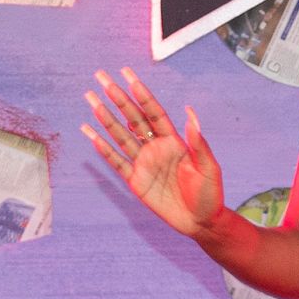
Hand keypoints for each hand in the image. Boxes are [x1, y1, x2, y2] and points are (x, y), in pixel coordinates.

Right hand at [83, 68, 225, 239]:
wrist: (201, 222)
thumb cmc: (209, 194)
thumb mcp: (209, 168)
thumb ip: (199, 143)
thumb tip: (191, 115)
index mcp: (174, 141)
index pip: (153, 112)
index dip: (141, 93)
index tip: (128, 75)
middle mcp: (156, 147)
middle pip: (132, 117)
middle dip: (117, 97)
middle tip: (101, 77)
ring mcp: (144, 163)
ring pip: (120, 135)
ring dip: (105, 118)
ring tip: (90, 99)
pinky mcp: (135, 181)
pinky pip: (116, 162)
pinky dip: (102, 148)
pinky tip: (89, 133)